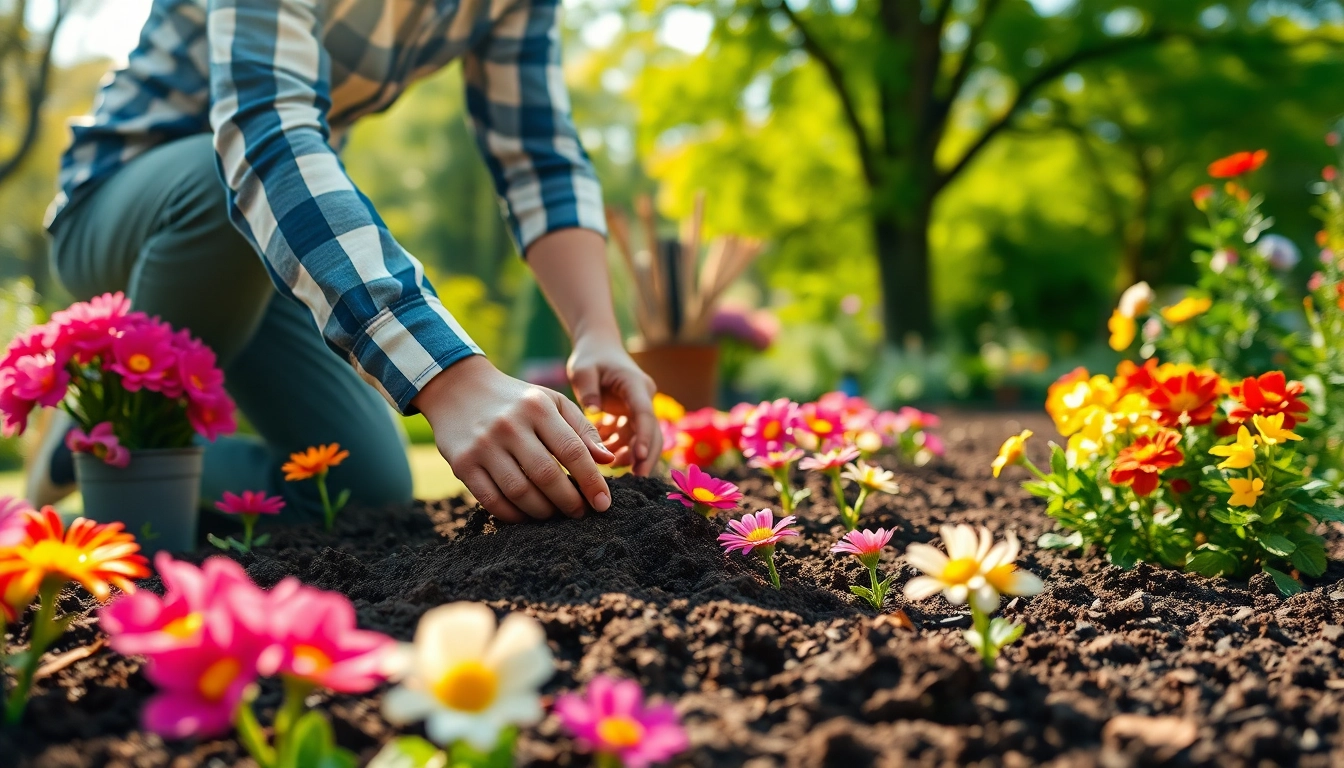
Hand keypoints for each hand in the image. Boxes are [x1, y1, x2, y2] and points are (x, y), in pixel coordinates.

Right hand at [412, 355, 614, 521]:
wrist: (458, 388)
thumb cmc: (517, 400)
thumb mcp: (552, 402)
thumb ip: (582, 430)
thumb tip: (608, 460)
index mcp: (537, 407)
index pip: (572, 451)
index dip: (591, 481)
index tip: (603, 504)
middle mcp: (509, 425)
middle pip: (547, 476)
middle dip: (569, 502)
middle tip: (580, 513)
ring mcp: (483, 446)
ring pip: (519, 492)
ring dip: (543, 512)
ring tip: (554, 514)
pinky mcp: (462, 463)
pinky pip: (491, 500)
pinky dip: (513, 515)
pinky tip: (526, 516)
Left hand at [566, 331, 659, 475]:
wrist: (599, 346)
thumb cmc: (590, 357)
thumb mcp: (582, 370)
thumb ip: (587, 390)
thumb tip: (592, 414)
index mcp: (635, 385)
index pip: (645, 414)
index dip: (644, 437)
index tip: (638, 457)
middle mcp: (643, 397)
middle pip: (653, 431)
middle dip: (646, 455)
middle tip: (636, 477)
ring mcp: (639, 406)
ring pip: (643, 437)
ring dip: (631, 454)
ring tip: (613, 469)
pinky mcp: (631, 414)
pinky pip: (631, 436)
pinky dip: (619, 447)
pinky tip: (603, 454)